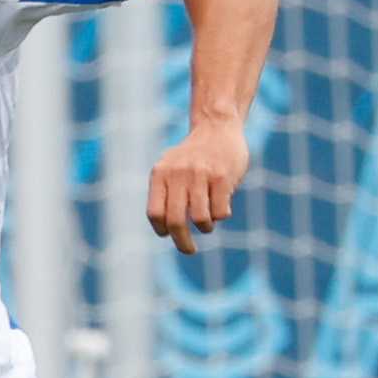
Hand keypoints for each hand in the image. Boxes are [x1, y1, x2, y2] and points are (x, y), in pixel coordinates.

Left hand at [146, 116, 251, 253]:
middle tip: (189, 250)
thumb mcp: (170, 167)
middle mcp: (178, 174)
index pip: (155, 213)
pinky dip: (220, 216)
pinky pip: (220, 212)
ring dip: (205, 228)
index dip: (161, 229)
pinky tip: (221, 206)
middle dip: (182, 242)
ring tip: (207, 224)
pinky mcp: (222, 177)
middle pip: (175, 221)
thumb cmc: (192, 156)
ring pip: (199, 219)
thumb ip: (165, 193)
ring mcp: (201, 175)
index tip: (168, 234)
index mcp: (161, 173)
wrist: (217, 127)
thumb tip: (166, 230)